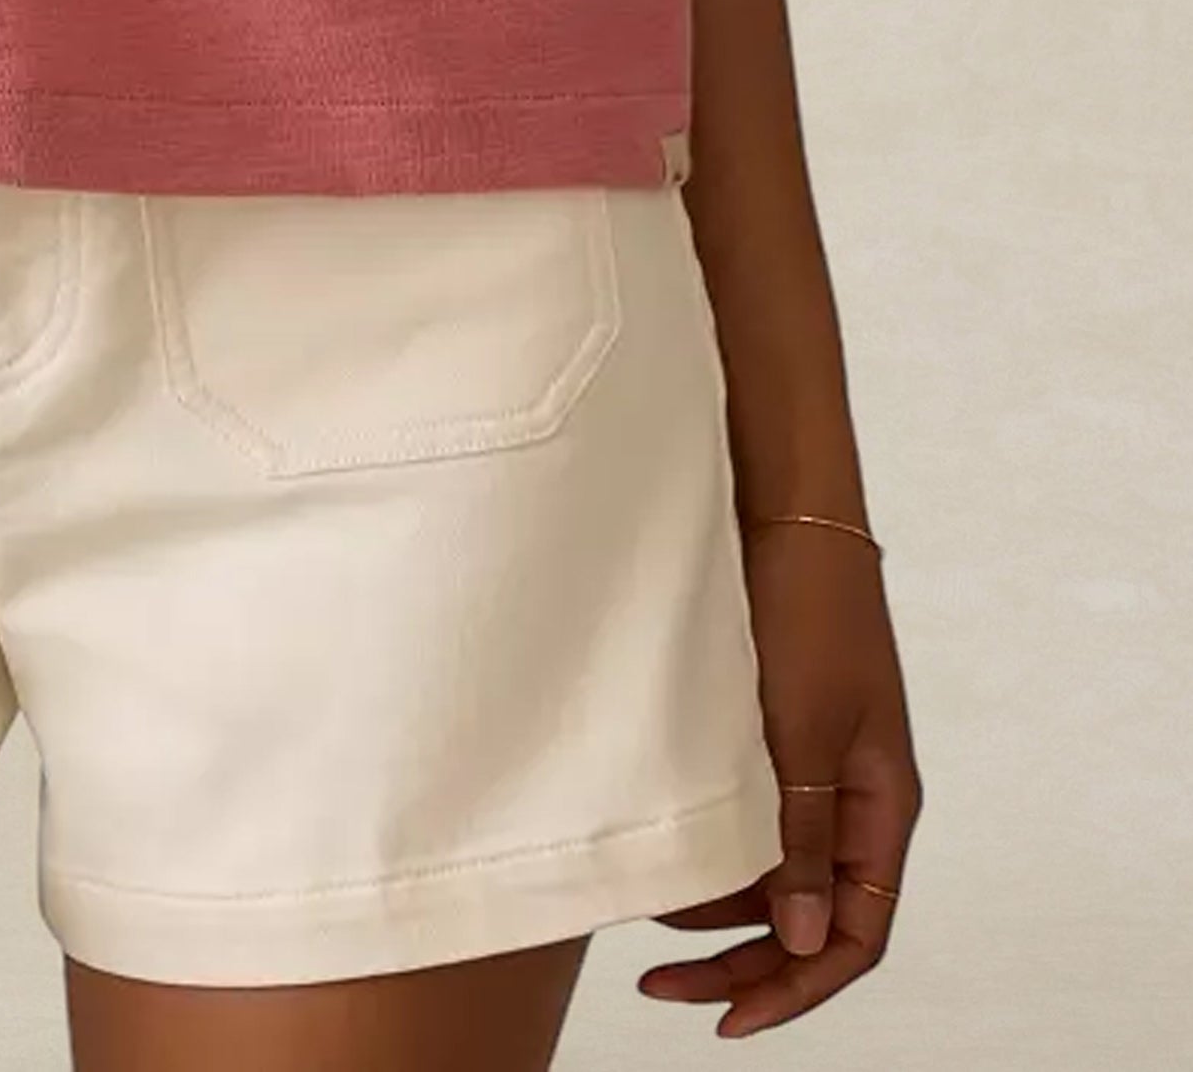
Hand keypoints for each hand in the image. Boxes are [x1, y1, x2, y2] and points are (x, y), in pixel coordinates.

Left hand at [636, 524, 920, 1036]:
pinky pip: (749, 820)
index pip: (853, 936)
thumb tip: (802, 944)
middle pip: (807, 919)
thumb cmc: (804, 608)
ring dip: (717, 904)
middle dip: (742, 962)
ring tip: (644, 906)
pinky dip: (710, 846)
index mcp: (882, 807)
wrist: (778, 505)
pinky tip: (660, 849)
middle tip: (660, 982)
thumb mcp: (801, 728)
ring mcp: (811, 767)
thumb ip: (802, 834)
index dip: (795, 989)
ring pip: (772, 873)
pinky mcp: (770, 735)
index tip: (724, 1019)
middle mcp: (852, 799)